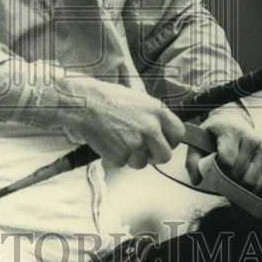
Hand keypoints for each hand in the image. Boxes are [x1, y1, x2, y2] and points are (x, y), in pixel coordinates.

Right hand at [62, 78, 184, 167]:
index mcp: (158, 112)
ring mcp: (136, 143)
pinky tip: (107, 142)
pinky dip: (114, 157)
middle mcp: (151, 128)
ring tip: (117, 140)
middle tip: (142, 150)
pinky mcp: (120, 155)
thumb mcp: (138, 99)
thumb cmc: (107, 97)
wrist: (83, 103)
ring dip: (131, 157)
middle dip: (154, 156)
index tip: (162, 142)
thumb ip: (153, 116)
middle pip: (165, 156)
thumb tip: (161, 131)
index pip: (179, 134)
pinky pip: (122, 164)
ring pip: (142, 163)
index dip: (170, 141)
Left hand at [186, 102, 261, 191]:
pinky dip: (254, 188)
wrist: (232, 122)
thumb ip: (193, 160)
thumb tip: (196, 181)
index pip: (227, 159)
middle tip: (222, 176)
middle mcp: (250, 138)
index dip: (219, 170)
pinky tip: (243, 183)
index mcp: (230, 131)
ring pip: (252, 180)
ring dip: (240, 185)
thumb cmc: (213, 135)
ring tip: (231, 179)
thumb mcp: (199, 141)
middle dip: (228, 179)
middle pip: (240, 172)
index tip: (213, 168)